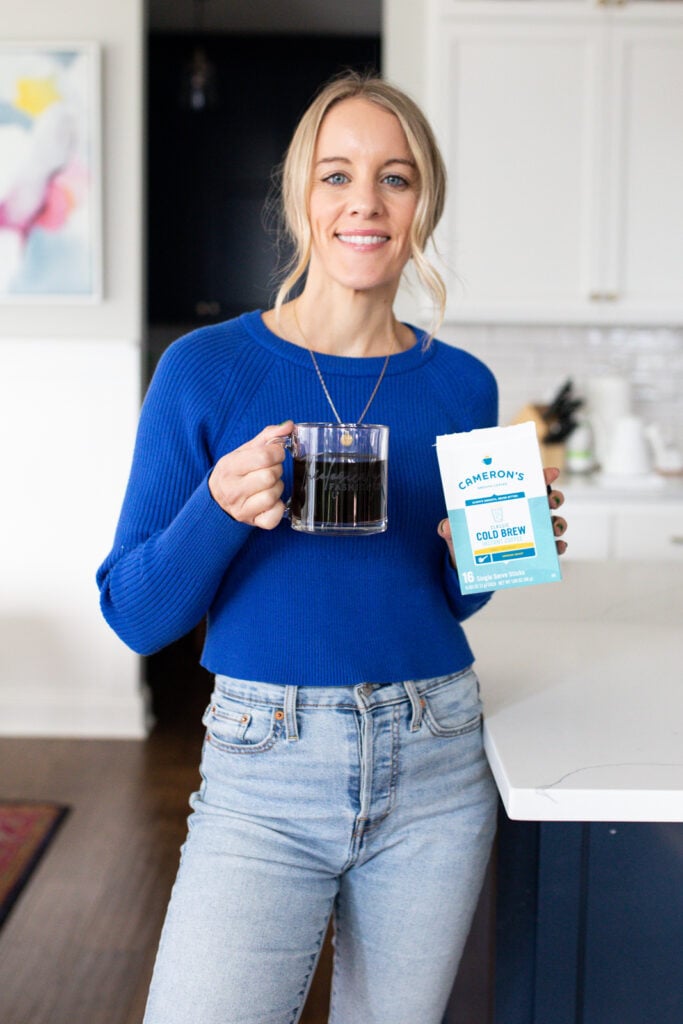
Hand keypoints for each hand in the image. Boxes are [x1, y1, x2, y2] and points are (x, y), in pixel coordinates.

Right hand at [208, 421, 293, 529]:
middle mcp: (232, 490)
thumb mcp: (245, 451)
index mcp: (229, 467)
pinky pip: (276, 515)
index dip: (276, 452)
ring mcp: (241, 509)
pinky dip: (279, 507)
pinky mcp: (253, 522)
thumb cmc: (235, 472)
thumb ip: (268, 436)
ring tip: (269, 485)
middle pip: (270, 476)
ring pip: (274, 494)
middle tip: (271, 470)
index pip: (263, 456)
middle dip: (276, 470)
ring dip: (278, 487)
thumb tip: (289, 426)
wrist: (217, 500)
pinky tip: (271, 501)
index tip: (275, 453)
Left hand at [437, 465, 568, 564]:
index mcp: (505, 501)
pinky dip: (558, 546)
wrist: (467, 566)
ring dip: (558, 522)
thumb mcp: (455, 532)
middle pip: (547, 499)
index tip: (550, 472)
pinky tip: (558, 546)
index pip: (526, 483)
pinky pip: (552, 548)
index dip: (541, 475)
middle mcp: (522, 513)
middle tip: (551, 501)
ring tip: (553, 527)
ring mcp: (530, 532)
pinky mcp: (534, 551)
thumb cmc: (463, 540)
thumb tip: (446, 527)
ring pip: (553, 522)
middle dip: (554, 497)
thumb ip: (450, 528)